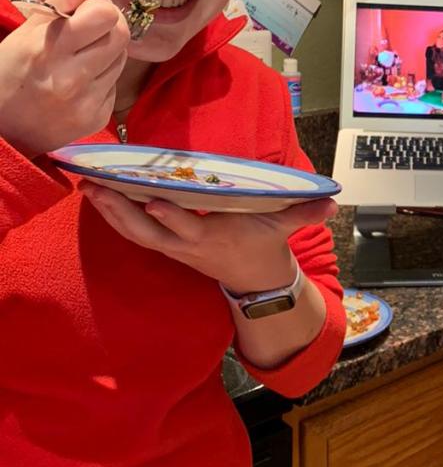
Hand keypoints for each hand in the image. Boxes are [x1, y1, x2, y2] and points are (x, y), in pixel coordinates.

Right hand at [0, 0, 130, 157]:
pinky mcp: (97, 119)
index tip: (83, 14)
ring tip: (80, 58)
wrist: (2, 129)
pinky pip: (115, 85)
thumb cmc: (10, 70)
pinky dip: (102, 79)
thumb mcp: (28, 29)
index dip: (98, 8)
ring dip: (108, 52)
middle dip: (110, 26)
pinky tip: (78, 83)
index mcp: (48, 48)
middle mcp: (70, 76)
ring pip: (122, 58)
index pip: (104, 14)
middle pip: (121, 34)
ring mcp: (85, 101)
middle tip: (88, 33)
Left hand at [80, 185, 337, 290]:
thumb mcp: (285, 229)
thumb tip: (331, 202)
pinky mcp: (165, 245)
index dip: (172, 217)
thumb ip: (303, 213)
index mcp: (215, 237)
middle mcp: (188, 245)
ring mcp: (174, 248)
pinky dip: (114, 216)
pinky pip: (134, 233)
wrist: (254, 280)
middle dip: (122, 211)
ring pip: (135, 233)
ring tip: (87, 186)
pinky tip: (97, 196)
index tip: (155, 200)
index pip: (190, 228)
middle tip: (97, 186)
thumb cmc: (264, 245)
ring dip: (109, 212)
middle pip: (149, 231)